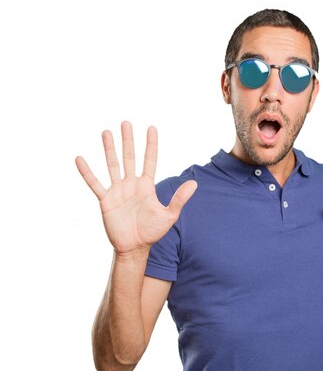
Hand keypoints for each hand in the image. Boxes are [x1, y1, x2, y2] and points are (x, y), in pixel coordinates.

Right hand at [75, 121, 196, 254]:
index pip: (150, 161)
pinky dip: (87, 172)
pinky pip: (94, 183)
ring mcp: (117, 191)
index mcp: (146, 186)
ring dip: (109, 149)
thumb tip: (194, 183)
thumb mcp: (169, 215)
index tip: (151, 128)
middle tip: (126, 123)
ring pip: (112, 165)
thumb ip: (179, 199)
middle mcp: (131, 185)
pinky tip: (80, 158)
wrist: (134, 247)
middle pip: (130, 158)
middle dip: (128, 141)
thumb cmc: (152, 232)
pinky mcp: (105, 200)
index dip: (151, 145)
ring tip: (106, 132)